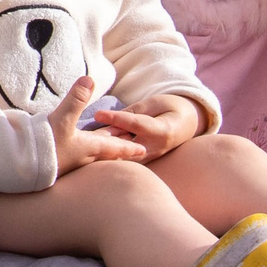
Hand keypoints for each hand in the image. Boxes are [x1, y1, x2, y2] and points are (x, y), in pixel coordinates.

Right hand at [47, 77, 147, 174]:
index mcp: (88, 147)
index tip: (144, 151)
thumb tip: (89, 79)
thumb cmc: (45, 145)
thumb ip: (75, 99)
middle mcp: (82, 156)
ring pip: (92, 154)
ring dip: (102, 148)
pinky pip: (78, 155)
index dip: (129, 147)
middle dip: (118, 146)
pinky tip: (78, 147)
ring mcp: (69, 160)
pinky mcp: (57, 161)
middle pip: (105, 151)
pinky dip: (85, 149)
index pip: (114, 147)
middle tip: (131, 144)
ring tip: (109, 142)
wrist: (20, 165)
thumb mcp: (62, 119)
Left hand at [86, 93, 200, 163]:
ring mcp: (149, 158)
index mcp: (162, 131)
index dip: (117, 118)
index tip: (97, 113)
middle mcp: (155, 148)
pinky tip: (88, 158)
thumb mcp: (155, 104)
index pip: (135, 124)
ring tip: (81, 148)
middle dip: (105, 140)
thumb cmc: (170, 109)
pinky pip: (123, 161)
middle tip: (82, 136)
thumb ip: (134, 111)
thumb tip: (112, 116)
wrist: (185, 125)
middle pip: (126, 144)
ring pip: (123, 156)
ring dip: (104, 153)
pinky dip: (108, 159)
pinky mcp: (141, 162)